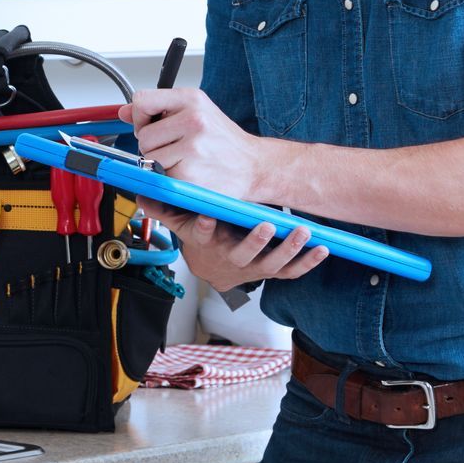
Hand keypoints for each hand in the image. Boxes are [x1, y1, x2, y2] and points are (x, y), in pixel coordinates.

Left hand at [118, 89, 284, 202]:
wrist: (255, 167)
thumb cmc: (223, 142)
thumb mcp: (195, 113)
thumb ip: (158, 110)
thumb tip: (123, 111)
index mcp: (192, 99)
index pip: (142, 100)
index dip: (140, 116)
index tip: (151, 124)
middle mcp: (193, 119)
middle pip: (142, 134)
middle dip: (153, 145)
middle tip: (176, 148)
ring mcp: (192, 147)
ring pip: (148, 157)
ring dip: (160, 163)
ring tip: (185, 160)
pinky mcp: (189, 173)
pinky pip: (159, 176)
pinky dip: (169, 178)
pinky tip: (189, 172)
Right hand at [139, 198, 327, 291]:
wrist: (215, 271)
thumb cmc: (202, 242)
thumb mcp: (179, 225)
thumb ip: (163, 208)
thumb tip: (141, 190)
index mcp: (209, 244)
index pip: (203, 236)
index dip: (203, 227)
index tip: (207, 217)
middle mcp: (232, 257)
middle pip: (244, 254)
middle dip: (255, 241)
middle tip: (266, 225)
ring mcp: (254, 266)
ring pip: (272, 263)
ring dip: (289, 249)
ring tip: (302, 231)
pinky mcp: (272, 272)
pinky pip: (292, 271)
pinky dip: (308, 262)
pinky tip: (322, 249)